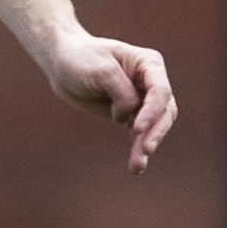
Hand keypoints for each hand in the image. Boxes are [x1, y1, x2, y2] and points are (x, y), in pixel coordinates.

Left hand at [44, 30, 175, 174]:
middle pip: (164, 111)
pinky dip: (137, 150)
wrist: (62, 65)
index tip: (137, 127)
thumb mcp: (99, 70)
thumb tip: (130, 116)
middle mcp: (151, 82)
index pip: (160, 90)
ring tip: (137, 166)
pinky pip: (140, 135)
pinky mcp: (131, 116)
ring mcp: (143, 100)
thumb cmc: (80, 60)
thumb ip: (121, 92)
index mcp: (148, 64)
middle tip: (146, 149)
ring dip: (147, 146)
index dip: (152, 110)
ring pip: (154, 127)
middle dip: (156, 131)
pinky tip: (136, 167)